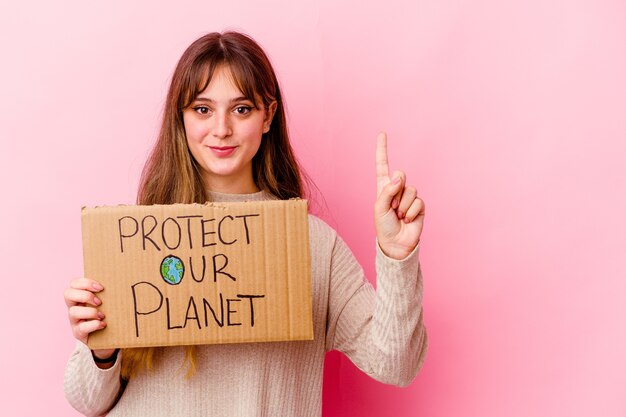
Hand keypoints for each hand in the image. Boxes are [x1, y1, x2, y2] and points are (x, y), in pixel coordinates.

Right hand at [64, 278, 116, 360]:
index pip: (74, 284)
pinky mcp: (78, 333)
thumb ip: (107, 292)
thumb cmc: (107, 314)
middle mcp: (73, 307)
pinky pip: (82, 327)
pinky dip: (94, 324)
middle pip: (68, 294)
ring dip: (90, 312)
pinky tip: (103, 324)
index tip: (101, 287)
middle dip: (85, 296)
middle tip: (99, 302)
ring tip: (102, 315)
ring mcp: (74, 320)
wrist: (106, 337)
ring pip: (73, 311)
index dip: (86, 283)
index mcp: (79, 296)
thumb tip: (123, 281)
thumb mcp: (105, 302)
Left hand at [375, 132, 424, 259]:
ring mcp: (409, 197)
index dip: (382, 150)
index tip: (382, 133)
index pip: (382, 166)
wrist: (396, 244)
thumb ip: (387, 190)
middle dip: (396, 191)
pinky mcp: (419, 205)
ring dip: (403, 205)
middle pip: (400, 175)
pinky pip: (418, 201)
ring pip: (410, 189)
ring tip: (399, 216)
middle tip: (392, 207)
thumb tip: (399, 176)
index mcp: (383, 188)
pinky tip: (408, 219)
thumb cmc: (383, 226)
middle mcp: (397, 189)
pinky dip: (412, 211)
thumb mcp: (379, 207)